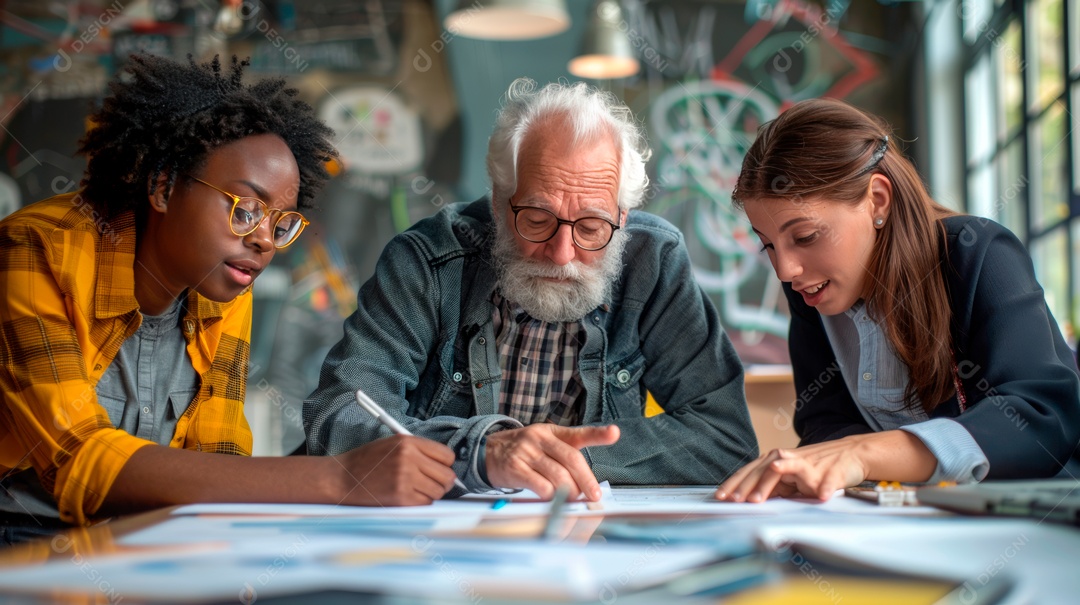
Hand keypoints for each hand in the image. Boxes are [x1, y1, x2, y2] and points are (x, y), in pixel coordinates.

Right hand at [333, 435, 457, 505]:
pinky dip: (422, 501)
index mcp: (408, 443)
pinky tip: (409, 495)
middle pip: (447, 475)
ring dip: (433, 492)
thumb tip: (445, 463)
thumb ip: (419, 450)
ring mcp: (405, 479)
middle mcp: (409, 459)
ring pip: (439, 491)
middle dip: (444, 480)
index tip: (441, 467)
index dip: (446, 463)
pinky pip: (426, 502)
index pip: (447, 455)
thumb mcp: (393, 444)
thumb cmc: (368, 461)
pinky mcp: (401, 498)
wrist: (343, 478)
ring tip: (419, 488)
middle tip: (435, 482)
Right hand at [485, 424, 619, 500]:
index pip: (577, 433)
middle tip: (594, 495)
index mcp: (551, 432)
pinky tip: (550, 498)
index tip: (614, 433)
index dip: (598, 434)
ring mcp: (526, 452)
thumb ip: (564, 456)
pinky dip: (550, 496)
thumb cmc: (522, 451)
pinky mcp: (515, 468)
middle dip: (586, 480)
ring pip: (558, 475)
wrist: (486, 452)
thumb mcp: (543, 443)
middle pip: (572, 459)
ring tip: (571, 499)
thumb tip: (585, 484)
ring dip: (569, 492)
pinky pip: (540, 485)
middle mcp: (539, 438)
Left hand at [714, 431, 936, 502]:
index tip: (720, 497)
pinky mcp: (830, 471)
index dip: (734, 484)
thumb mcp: (790, 481)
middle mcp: (787, 459)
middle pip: (760, 471)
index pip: (749, 472)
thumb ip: (772, 487)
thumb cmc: (817, 468)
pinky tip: (821, 494)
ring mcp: (808, 464)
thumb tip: (748, 499)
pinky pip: (827, 480)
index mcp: (775, 461)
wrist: (851, 454)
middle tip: (733, 501)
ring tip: (757, 499)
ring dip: (769, 486)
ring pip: (784, 471)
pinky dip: (825, 487)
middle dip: (744, 487)